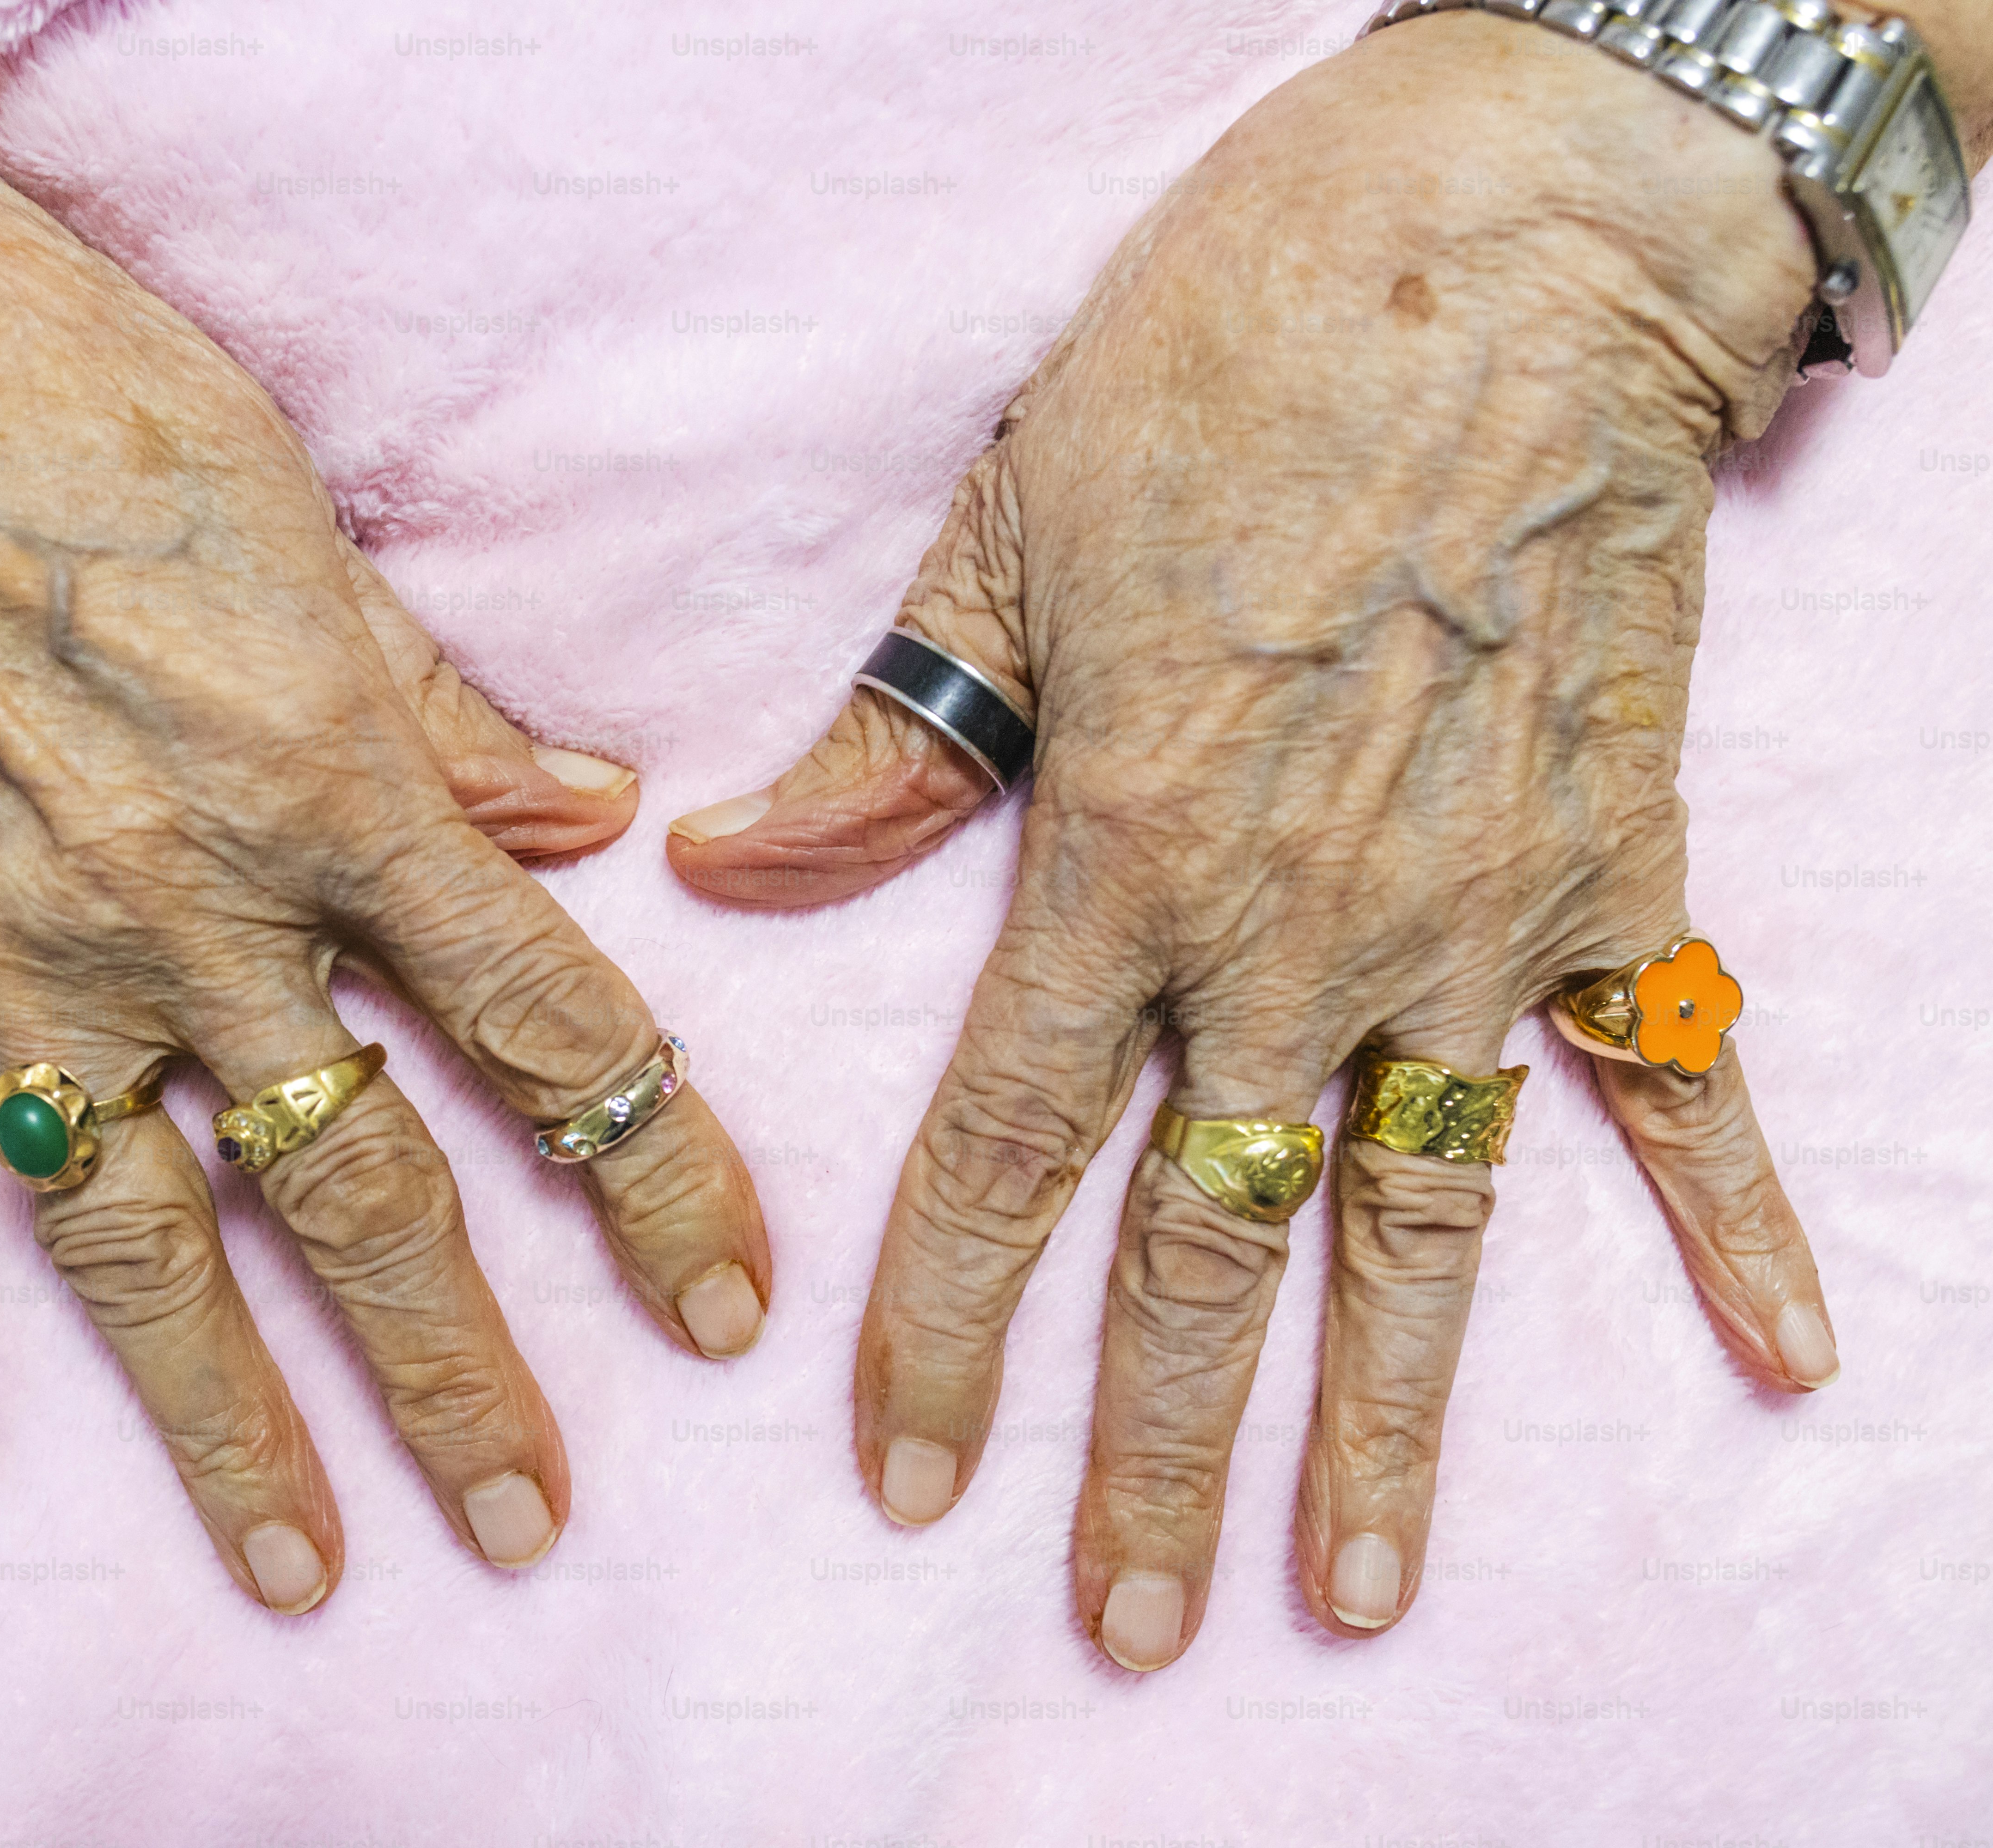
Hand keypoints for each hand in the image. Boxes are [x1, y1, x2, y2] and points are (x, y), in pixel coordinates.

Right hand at [0, 0, 768, 1608]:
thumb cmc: (71, 406)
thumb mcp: (305, 528)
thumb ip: (444, 714)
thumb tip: (590, 820)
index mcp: (324, 790)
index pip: (542, 1028)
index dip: (653, 1177)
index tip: (717, 1306)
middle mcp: (180, 912)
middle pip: (360, 1191)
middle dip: (457, 1371)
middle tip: (526, 1521)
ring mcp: (10, 967)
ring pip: (144, 1249)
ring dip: (227, 1425)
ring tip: (300, 1568)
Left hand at [669, 13, 1835, 1663]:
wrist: (1508, 241)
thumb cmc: (1236, 361)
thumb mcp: (1013, 530)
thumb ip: (895, 738)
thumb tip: (735, 861)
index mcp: (1126, 851)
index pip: (1005, 1149)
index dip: (942, 1326)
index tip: (901, 1476)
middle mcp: (1299, 929)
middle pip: (1208, 1246)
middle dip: (1156, 1452)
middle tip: (1130, 1627)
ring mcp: (1477, 918)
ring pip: (1417, 1224)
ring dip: (1390, 1425)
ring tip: (1357, 1590)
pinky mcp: (1619, 870)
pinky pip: (1678, 1078)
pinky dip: (1738, 1217)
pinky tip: (1792, 1359)